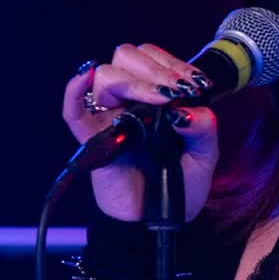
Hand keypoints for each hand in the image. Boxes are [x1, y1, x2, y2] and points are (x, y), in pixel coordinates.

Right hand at [62, 44, 219, 222]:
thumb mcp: (205, 156)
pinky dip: (74, 90)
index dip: (172, 62)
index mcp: (155, 97)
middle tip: (175, 91)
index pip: (153, 57)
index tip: (194, 82)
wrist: (157, 222)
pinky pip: (73, 110)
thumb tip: (182, 110)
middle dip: (155, 69)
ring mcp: (108, 118)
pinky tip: (84, 76)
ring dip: (133, 81)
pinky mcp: (92, 140)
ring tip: (157, 100)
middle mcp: (129, 101)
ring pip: (106, 76)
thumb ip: (204, 128)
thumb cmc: (179, 188)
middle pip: (126, 57)